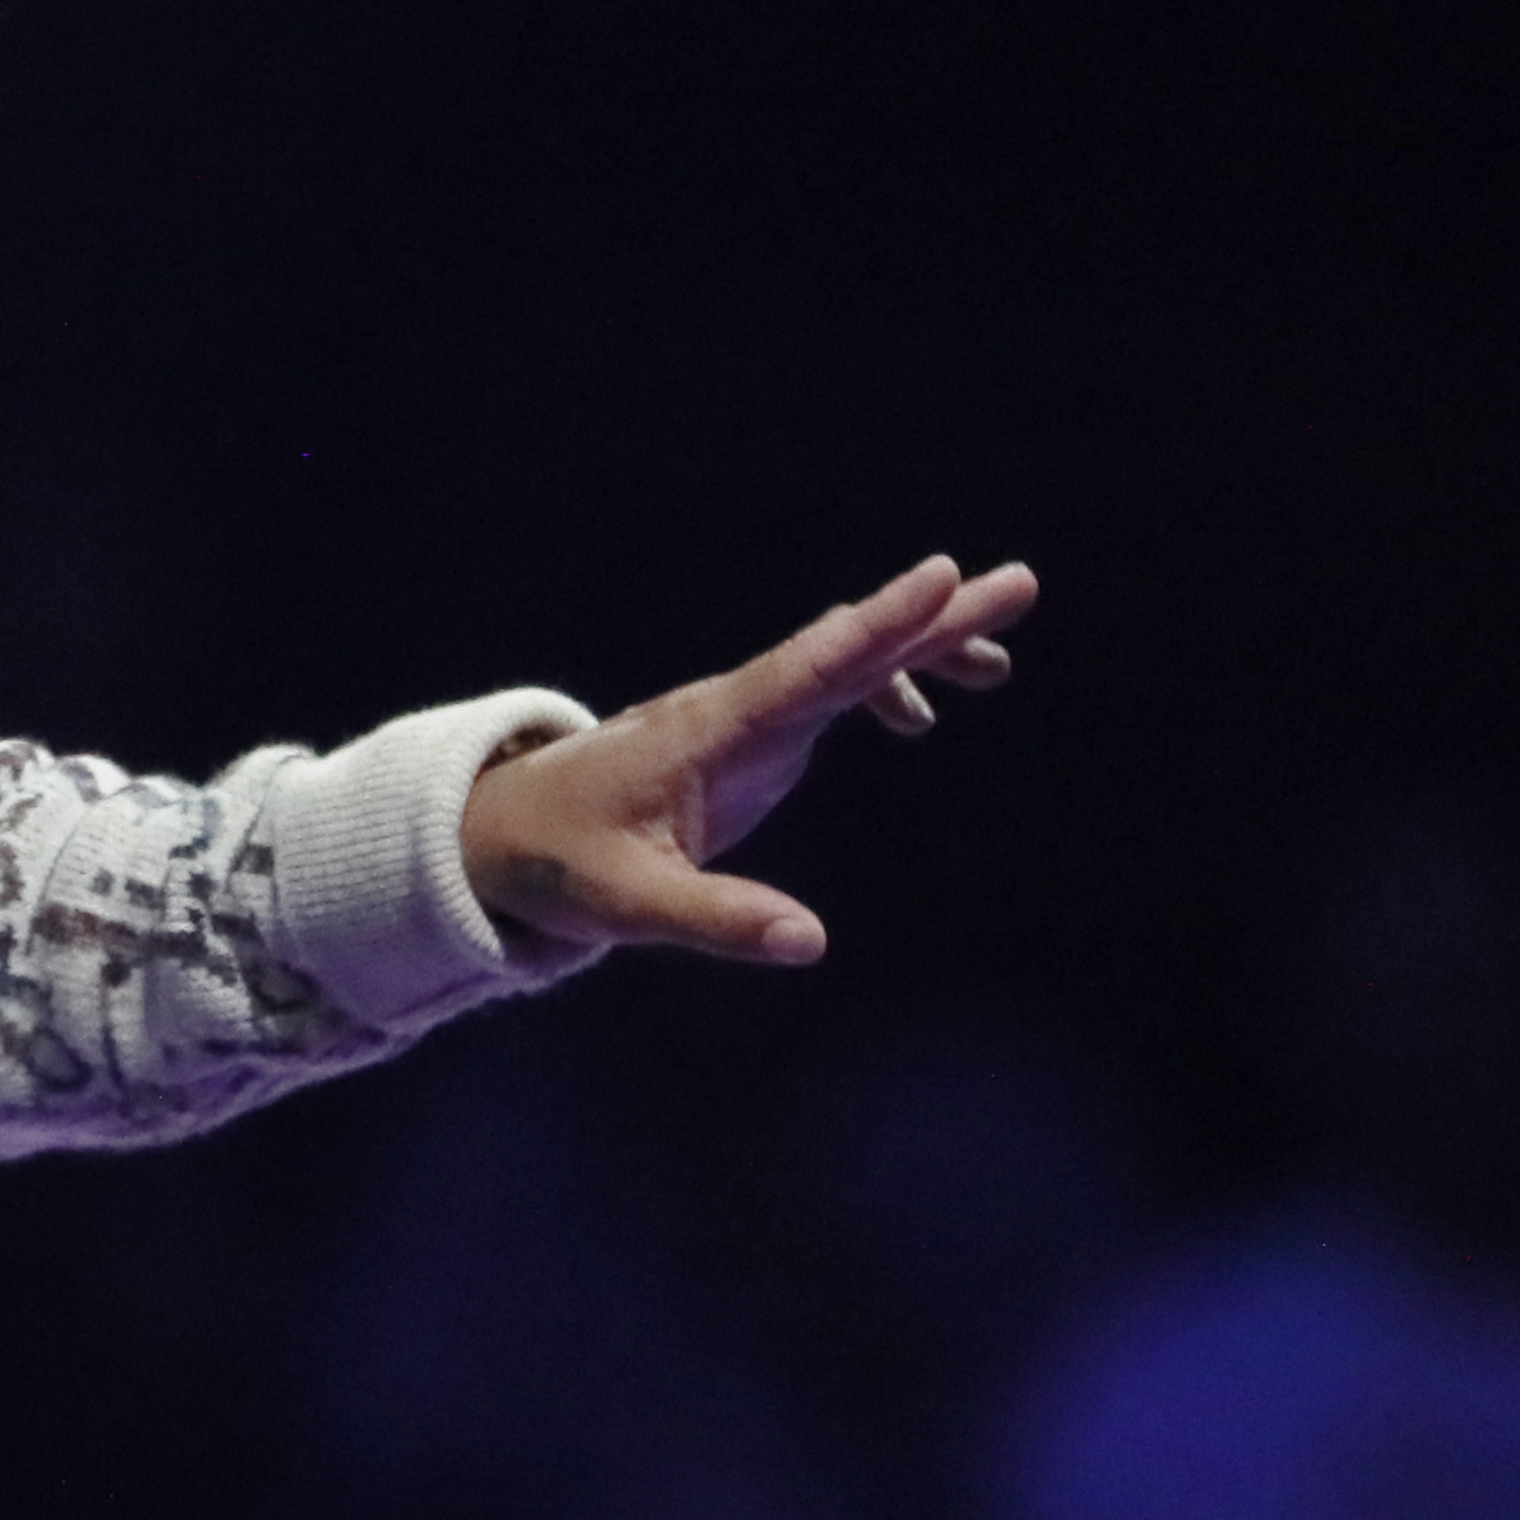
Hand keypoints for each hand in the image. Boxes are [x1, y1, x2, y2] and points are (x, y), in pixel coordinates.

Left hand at [460, 557, 1040, 964]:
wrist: (501, 833)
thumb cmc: (557, 863)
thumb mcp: (626, 906)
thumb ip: (715, 921)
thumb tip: (811, 942)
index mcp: (707, 734)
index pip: (803, 671)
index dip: (874, 629)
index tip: (939, 577)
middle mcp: (734, 708)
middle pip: (843, 648)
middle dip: (927, 617)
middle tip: (1018, 582)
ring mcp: (744, 717)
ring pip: (843, 663)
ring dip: (919, 647)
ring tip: (1000, 653)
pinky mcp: (749, 739)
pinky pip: (827, 695)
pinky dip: (878, 688)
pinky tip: (921, 720)